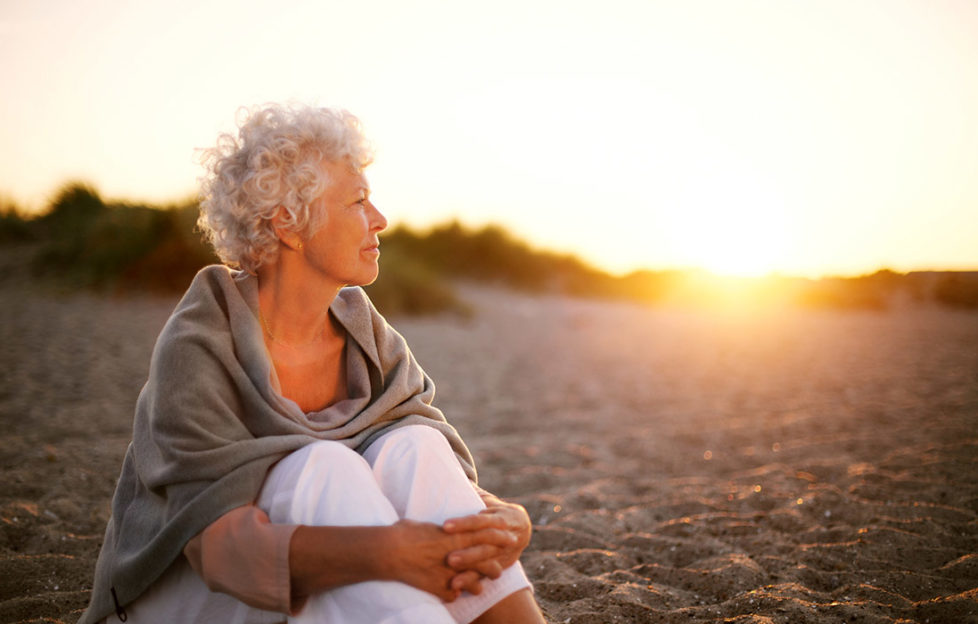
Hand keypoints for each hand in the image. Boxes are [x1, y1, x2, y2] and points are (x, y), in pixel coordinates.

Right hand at [383, 518, 516, 601]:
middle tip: (499, 569)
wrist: (390, 552)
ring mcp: (450, 574)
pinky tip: (450, 595)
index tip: (510, 537)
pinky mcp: (440, 589)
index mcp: (456, 535)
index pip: (487, 535)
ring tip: (479, 589)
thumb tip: (439, 529)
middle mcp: (457, 555)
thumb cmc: (404, 532)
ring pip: (473, 584)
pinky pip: (452, 595)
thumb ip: (438, 530)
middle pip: (486, 562)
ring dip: (477, 586)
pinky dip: (451, 595)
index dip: (500, 536)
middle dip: (494, 567)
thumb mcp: (425, 525)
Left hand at [442, 492, 531, 592]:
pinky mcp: (500, 566)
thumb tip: (457, 480)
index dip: (464, 523)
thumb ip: (474, 495)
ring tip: (452, 577)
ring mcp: (504, 553)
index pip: (481, 521)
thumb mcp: (489, 501)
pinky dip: (471, 581)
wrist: (522, 529)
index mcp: (502, 518)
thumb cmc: (496, 511)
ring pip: (487, 562)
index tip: (445, 526)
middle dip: (468, 553)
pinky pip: (485, 575)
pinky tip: (456, 586)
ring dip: (470, 569)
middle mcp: (506, 536)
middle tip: (448, 558)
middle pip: (485, 545)